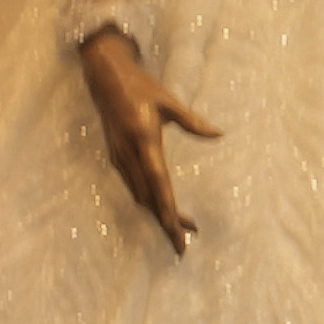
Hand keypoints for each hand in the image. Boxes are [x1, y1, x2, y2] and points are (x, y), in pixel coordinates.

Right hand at [77, 31, 215, 247]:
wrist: (104, 78)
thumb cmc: (140, 87)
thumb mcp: (168, 102)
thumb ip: (192, 122)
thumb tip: (219, 135)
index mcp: (144, 140)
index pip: (160, 185)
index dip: (170, 212)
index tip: (182, 233)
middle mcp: (129, 154)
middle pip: (149, 199)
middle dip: (166, 223)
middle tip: (183, 245)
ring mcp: (119, 158)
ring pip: (140, 195)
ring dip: (158, 212)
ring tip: (180, 227)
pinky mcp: (116, 157)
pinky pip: (133, 186)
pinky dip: (148, 199)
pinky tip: (159, 204)